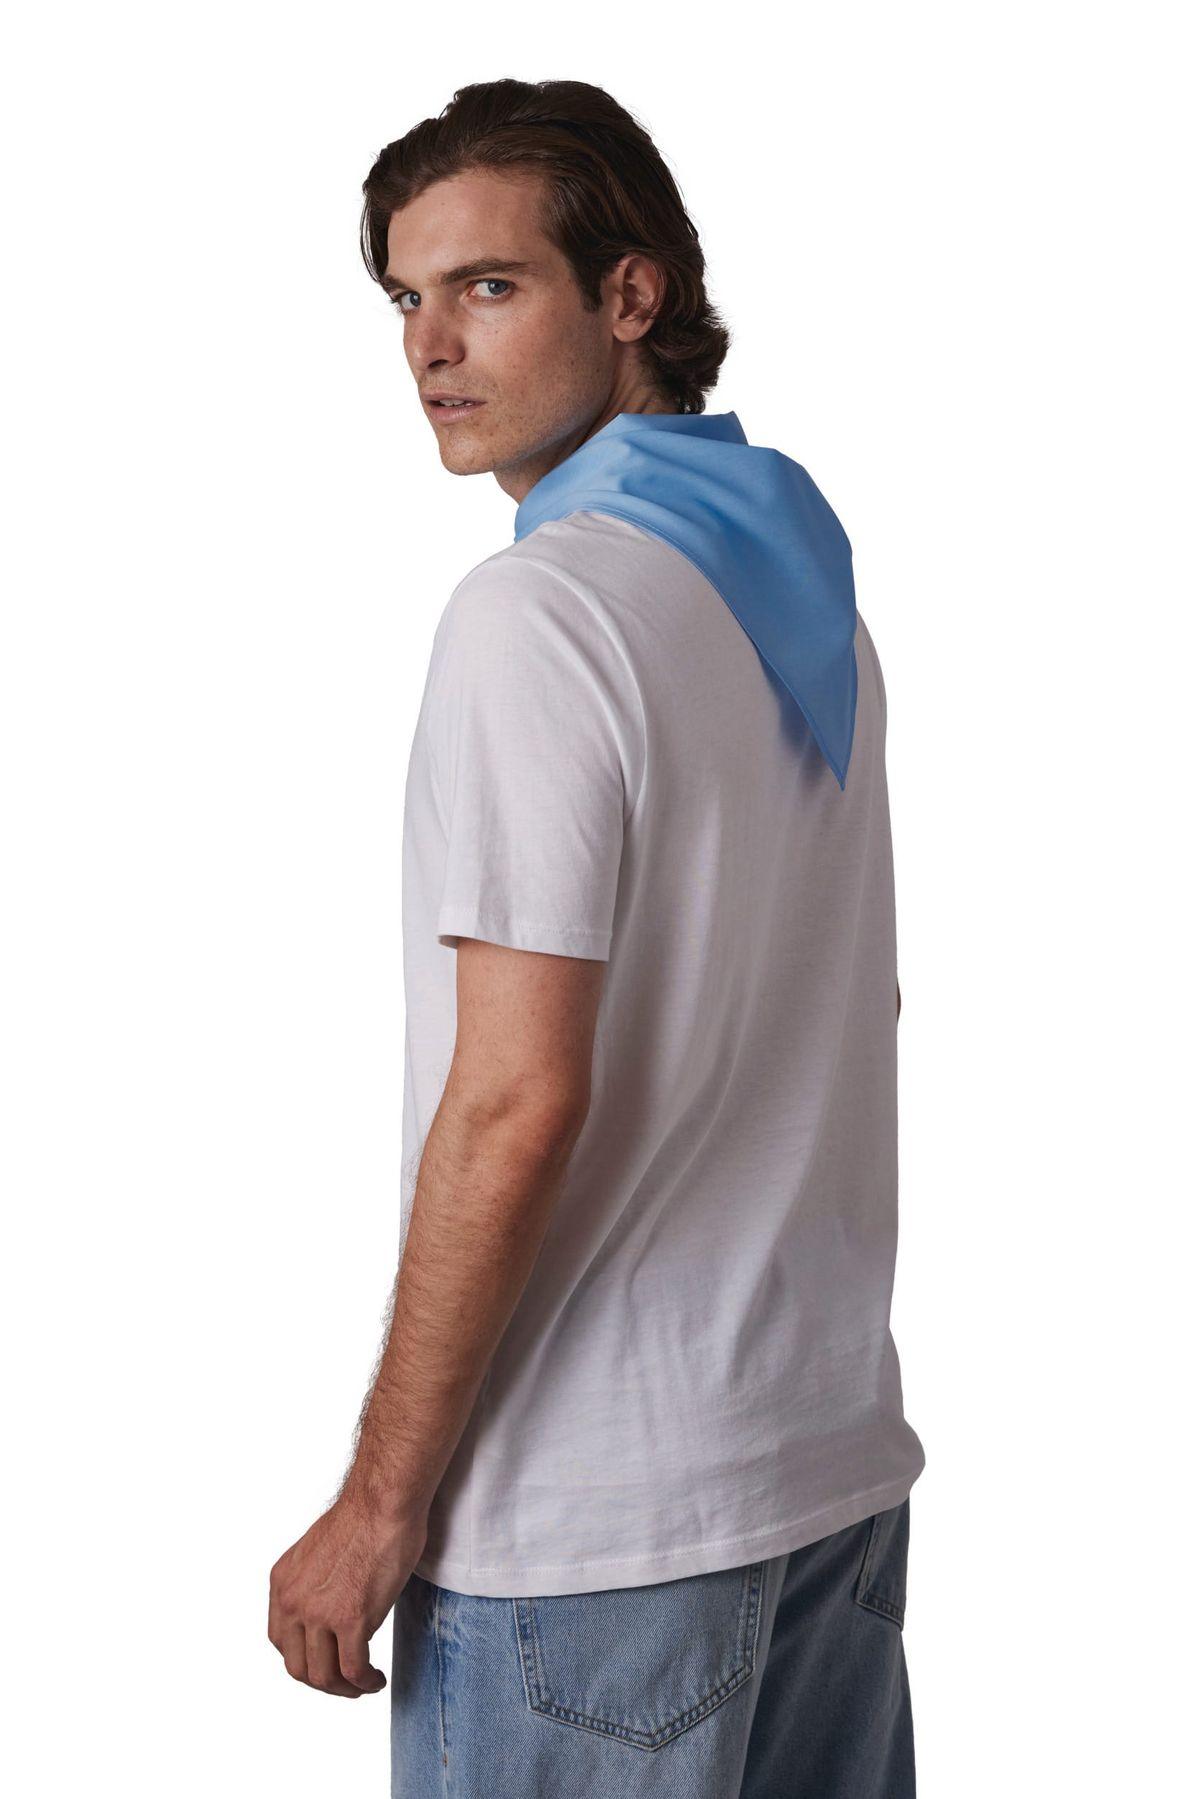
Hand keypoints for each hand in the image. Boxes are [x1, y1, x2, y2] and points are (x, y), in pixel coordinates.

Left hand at [268, 1493, 427, 1697]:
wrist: (383, 1501)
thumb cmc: (365, 1516)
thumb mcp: (318, 1551)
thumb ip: (314, 1582)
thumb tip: (330, 1605)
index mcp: (282, 1582)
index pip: (281, 1640)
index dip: (304, 1658)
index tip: (327, 1660)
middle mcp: (293, 1600)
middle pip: (297, 1666)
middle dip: (323, 1682)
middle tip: (346, 1683)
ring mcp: (319, 1612)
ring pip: (323, 1676)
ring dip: (344, 1689)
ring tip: (364, 1685)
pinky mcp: (351, 1620)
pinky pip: (353, 1670)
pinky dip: (365, 1683)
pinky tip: (376, 1679)